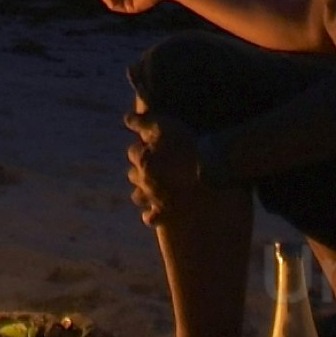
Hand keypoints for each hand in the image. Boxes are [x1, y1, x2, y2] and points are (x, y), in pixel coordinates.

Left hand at [125, 100, 212, 222]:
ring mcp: (155, 197)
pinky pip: (151, 218)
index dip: (143, 148)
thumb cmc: (188, 143)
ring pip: (138, 196)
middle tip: (153, 166)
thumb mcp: (165, 124)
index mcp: (143, 159)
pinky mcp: (167, 211)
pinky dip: (150, 216)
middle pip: (134, 174)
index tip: (151, 146)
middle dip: (140, 169)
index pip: (134, 152)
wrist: (209, 167)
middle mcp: (145, 180)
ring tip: (151, 187)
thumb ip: (142, 121)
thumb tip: (126, 118)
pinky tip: (152, 213)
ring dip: (142, 191)